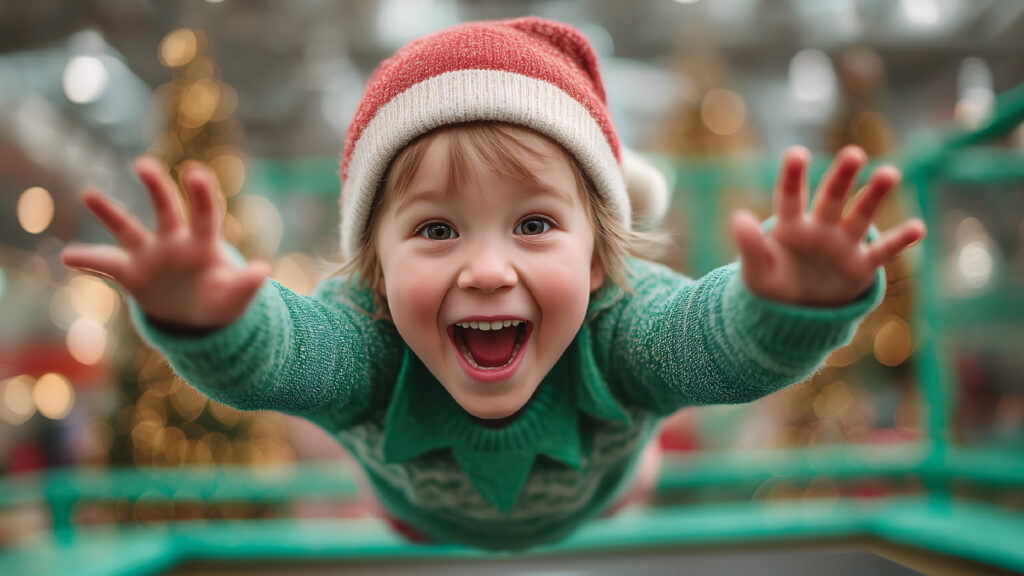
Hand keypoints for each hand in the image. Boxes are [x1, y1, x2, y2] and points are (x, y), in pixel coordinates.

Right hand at [61, 158, 269, 328]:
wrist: (199, 317)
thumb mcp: (236, 297)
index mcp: (204, 245)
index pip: (204, 214)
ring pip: (128, 229)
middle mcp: (175, 242)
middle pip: (166, 209)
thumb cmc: (222, 300)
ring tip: (88, 193)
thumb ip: (247, 284)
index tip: (195, 173)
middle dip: (156, 187)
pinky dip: (88, 261)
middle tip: (144, 165)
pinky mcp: (132, 274)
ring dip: (109, 212)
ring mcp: (151, 256)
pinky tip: (67, 257)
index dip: (201, 194)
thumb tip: (264, 270)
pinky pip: (106, 265)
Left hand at [731, 146, 925, 306]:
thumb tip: (738, 218)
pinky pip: (883, 250)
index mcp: (790, 226)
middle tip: (853, 154)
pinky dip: (900, 240)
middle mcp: (820, 227)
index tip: (796, 153)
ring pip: (861, 214)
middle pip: (832, 197)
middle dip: (842, 176)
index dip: (792, 176)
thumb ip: (750, 245)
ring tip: (890, 173)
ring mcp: (843, 243)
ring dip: (875, 195)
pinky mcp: (862, 265)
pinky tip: (918, 228)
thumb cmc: (772, 285)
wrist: (794, 313)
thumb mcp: (756, 271)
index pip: (790, 196)